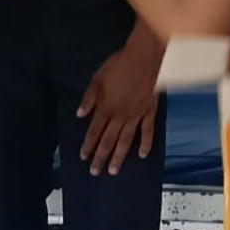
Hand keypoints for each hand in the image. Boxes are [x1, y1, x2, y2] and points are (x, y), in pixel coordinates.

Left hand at [78, 38, 161, 175]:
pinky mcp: (149, 112)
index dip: (88, 145)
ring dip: (119, 156)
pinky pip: (147, 131)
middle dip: (101, 157)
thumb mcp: (97, 79)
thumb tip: (80, 114)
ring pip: (126, 141)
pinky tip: (142, 154)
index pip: (94, 131)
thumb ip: (89, 99)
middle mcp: (120, 116)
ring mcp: (136, 116)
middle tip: (95, 172)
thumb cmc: (119, 65)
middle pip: (108, 141)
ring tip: (114, 170)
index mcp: (105, 108)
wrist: (143, 58)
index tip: (84, 157)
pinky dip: (145, 144)